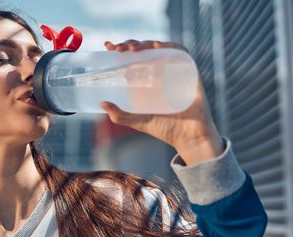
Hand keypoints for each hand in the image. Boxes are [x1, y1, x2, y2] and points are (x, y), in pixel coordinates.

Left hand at [101, 40, 223, 164]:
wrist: (190, 138)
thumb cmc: (167, 130)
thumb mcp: (139, 122)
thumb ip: (120, 116)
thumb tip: (102, 103)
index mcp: (149, 80)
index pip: (135, 58)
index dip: (123, 48)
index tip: (109, 46)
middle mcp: (162, 73)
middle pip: (146, 50)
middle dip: (131, 44)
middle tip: (118, 49)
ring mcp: (176, 71)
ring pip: (161, 48)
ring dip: (146, 43)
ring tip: (133, 49)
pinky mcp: (190, 72)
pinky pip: (182, 53)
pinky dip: (170, 46)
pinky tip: (156, 47)